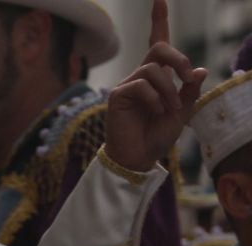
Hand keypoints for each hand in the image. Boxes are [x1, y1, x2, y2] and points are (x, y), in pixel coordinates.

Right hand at [106, 1, 205, 172]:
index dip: (159, 19)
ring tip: (169, 109)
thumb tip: (197, 70)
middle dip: (178, 59)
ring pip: (153, 70)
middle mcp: (141, 76)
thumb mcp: (183, 111)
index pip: (158, 42)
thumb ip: (190, 90)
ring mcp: (128, 85)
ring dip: (169, 89)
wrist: (139, 157)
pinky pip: (141, 85)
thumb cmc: (157, 135)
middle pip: (159, 48)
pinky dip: (154, 98)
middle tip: (187, 78)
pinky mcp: (117, 96)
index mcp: (157, 77)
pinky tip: (155, 111)